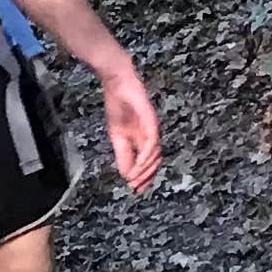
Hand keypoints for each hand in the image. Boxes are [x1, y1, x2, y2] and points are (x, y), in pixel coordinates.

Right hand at [98, 59, 161, 191]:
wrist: (116, 82)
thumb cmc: (117, 103)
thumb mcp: (117, 135)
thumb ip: (123, 154)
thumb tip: (126, 174)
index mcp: (142, 138)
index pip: (148, 161)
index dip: (144, 176)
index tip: (137, 189)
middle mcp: (150, 135)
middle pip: (154, 160)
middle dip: (146, 176)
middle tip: (137, 188)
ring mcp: (151, 127)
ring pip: (155, 153)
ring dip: (145, 169)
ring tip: (136, 179)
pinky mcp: (150, 120)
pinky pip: (151, 141)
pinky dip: (146, 155)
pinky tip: (140, 164)